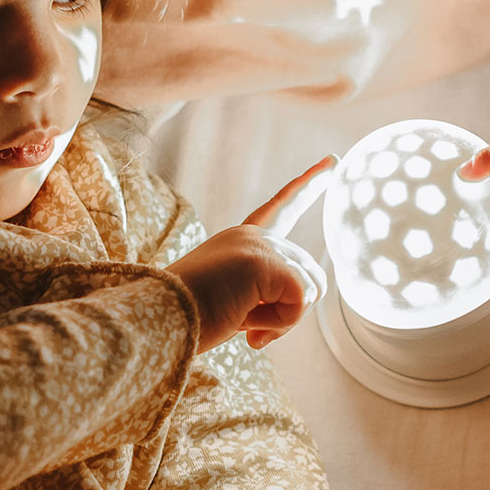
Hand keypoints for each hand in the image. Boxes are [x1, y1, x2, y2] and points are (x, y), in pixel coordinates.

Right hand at [167, 158, 333, 352]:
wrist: (157, 322)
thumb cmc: (190, 321)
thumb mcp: (235, 300)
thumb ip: (267, 291)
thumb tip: (307, 294)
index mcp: (242, 239)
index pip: (281, 208)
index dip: (308, 186)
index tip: (332, 163)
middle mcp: (254, 235)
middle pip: (310, 277)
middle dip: (286, 314)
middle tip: (243, 324)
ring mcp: (260, 244)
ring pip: (311, 290)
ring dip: (281, 321)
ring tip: (240, 321)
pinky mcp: (265, 262)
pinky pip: (301, 302)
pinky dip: (279, 325)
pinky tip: (247, 326)